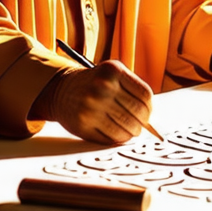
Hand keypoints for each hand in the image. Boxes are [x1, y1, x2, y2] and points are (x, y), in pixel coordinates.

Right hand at [39, 60, 153, 143]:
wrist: (61, 90)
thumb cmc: (93, 84)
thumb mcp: (111, 75)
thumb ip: (131, 90)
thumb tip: (150, 121)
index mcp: (112, 71)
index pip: (145, 95)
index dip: (150, 108)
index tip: (147, 114)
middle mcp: (102, 87)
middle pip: (138, 113)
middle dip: (143, 123)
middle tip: (140, 126)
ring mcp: (91, 107)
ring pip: (127, 128)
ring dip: (132, 133)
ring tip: (130, 131)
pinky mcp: (83, 125)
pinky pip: (112, 138)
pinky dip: (118, 138)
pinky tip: (116, 133)